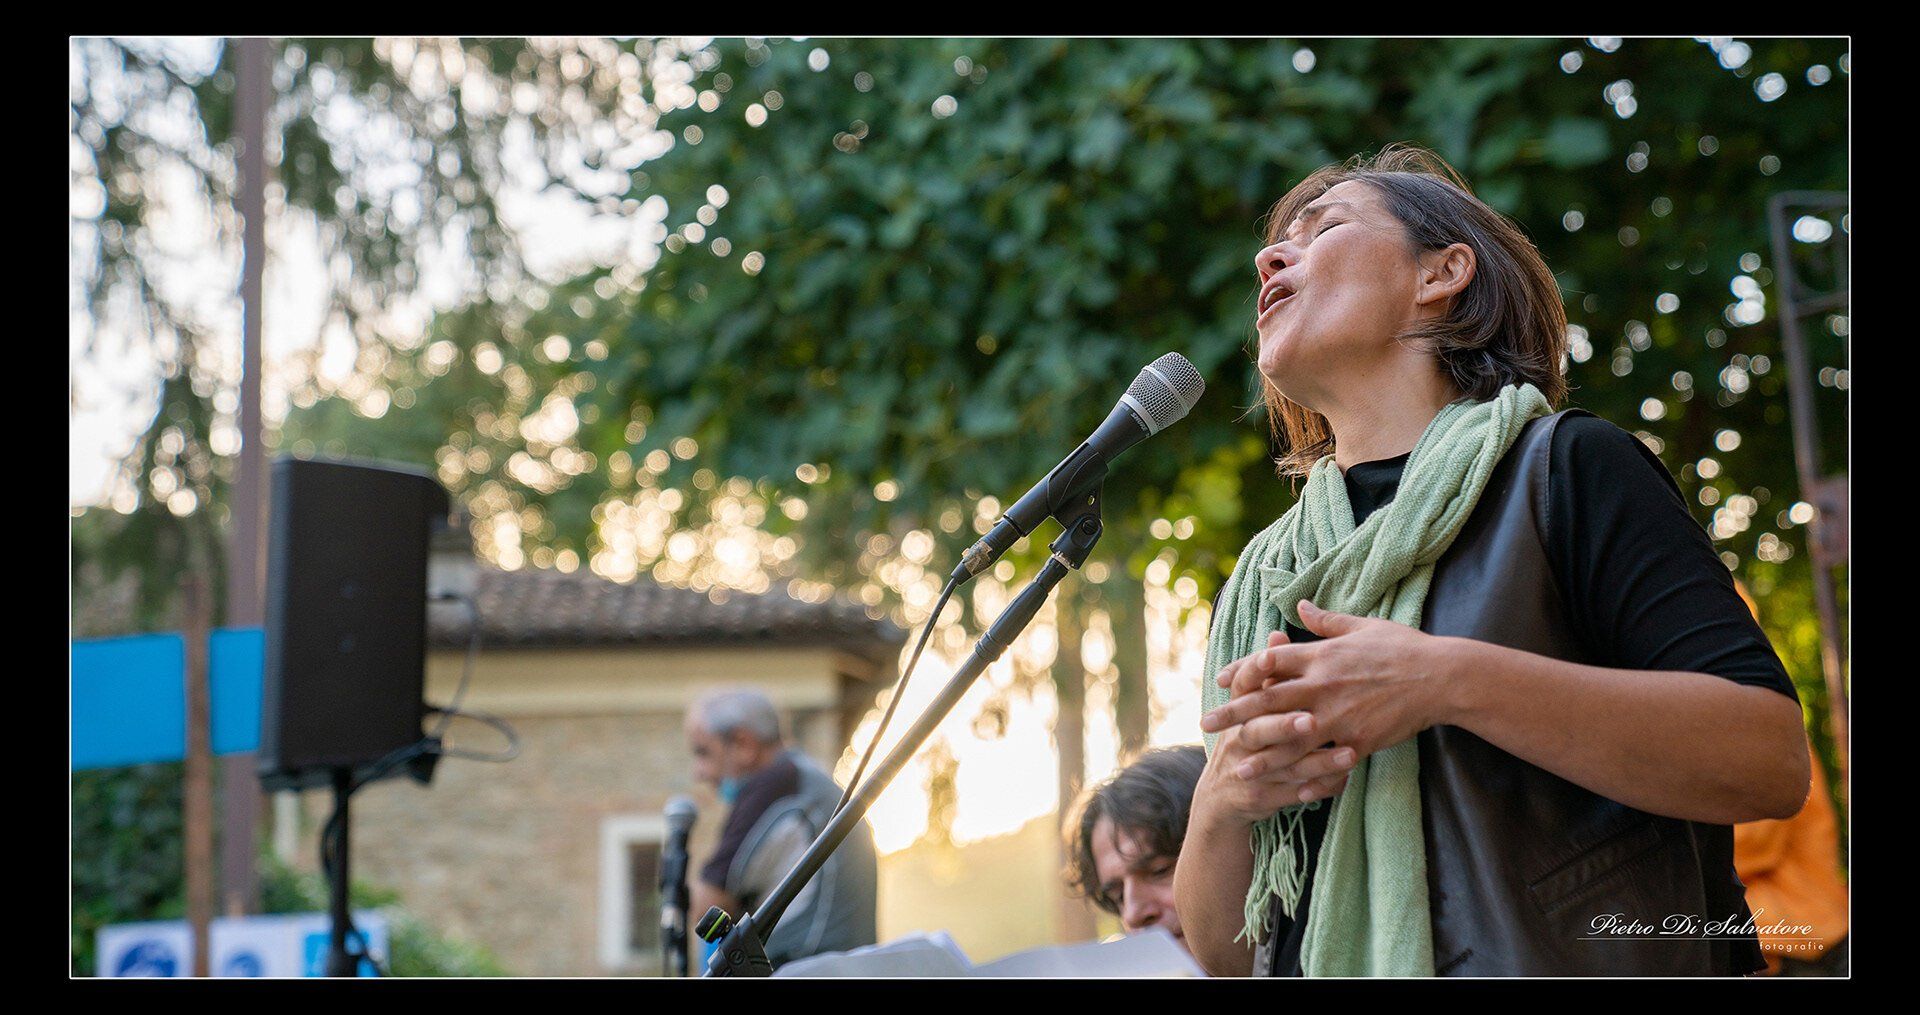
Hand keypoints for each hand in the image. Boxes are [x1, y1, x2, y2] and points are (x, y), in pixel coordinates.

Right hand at [1193, 629, 1356, 828]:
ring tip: (1349, 754)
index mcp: (1239, 712)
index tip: (1272, 655)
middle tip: (1313, 718)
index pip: (1242, 687)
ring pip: (1284, 766)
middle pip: (1259, 729)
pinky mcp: (1262, 796)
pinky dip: (1319, 788)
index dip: (1255, 671)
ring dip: (1317, 761)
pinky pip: (1294, 794)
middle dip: (1285, 724)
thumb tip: (1278, 634)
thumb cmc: (1248, 740)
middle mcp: (1239, 740)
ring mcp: (1249, 770)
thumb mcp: (1250, 706)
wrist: (1223, 796)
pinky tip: (1344, 782)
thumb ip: (1267, 673)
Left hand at [1201, 600, 1457, 775]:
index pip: (1270, 661)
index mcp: (1321, 655)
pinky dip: (1307, 775)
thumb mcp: (1362, 625)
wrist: (1442, 677)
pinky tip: (1288, 788)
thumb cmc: (1404, 647)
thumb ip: (1326, 620)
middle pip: (1268, 700)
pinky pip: (1326, 761)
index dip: (1242, 671)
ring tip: (1235, 766)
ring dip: (1260, 753)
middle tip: (1206, 725)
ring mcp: (1339, 715)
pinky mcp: (1359, 739)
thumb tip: (1300, 602)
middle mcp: (1323, 685)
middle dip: (1235, 714)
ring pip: (1290, 737)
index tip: (1221, 681)